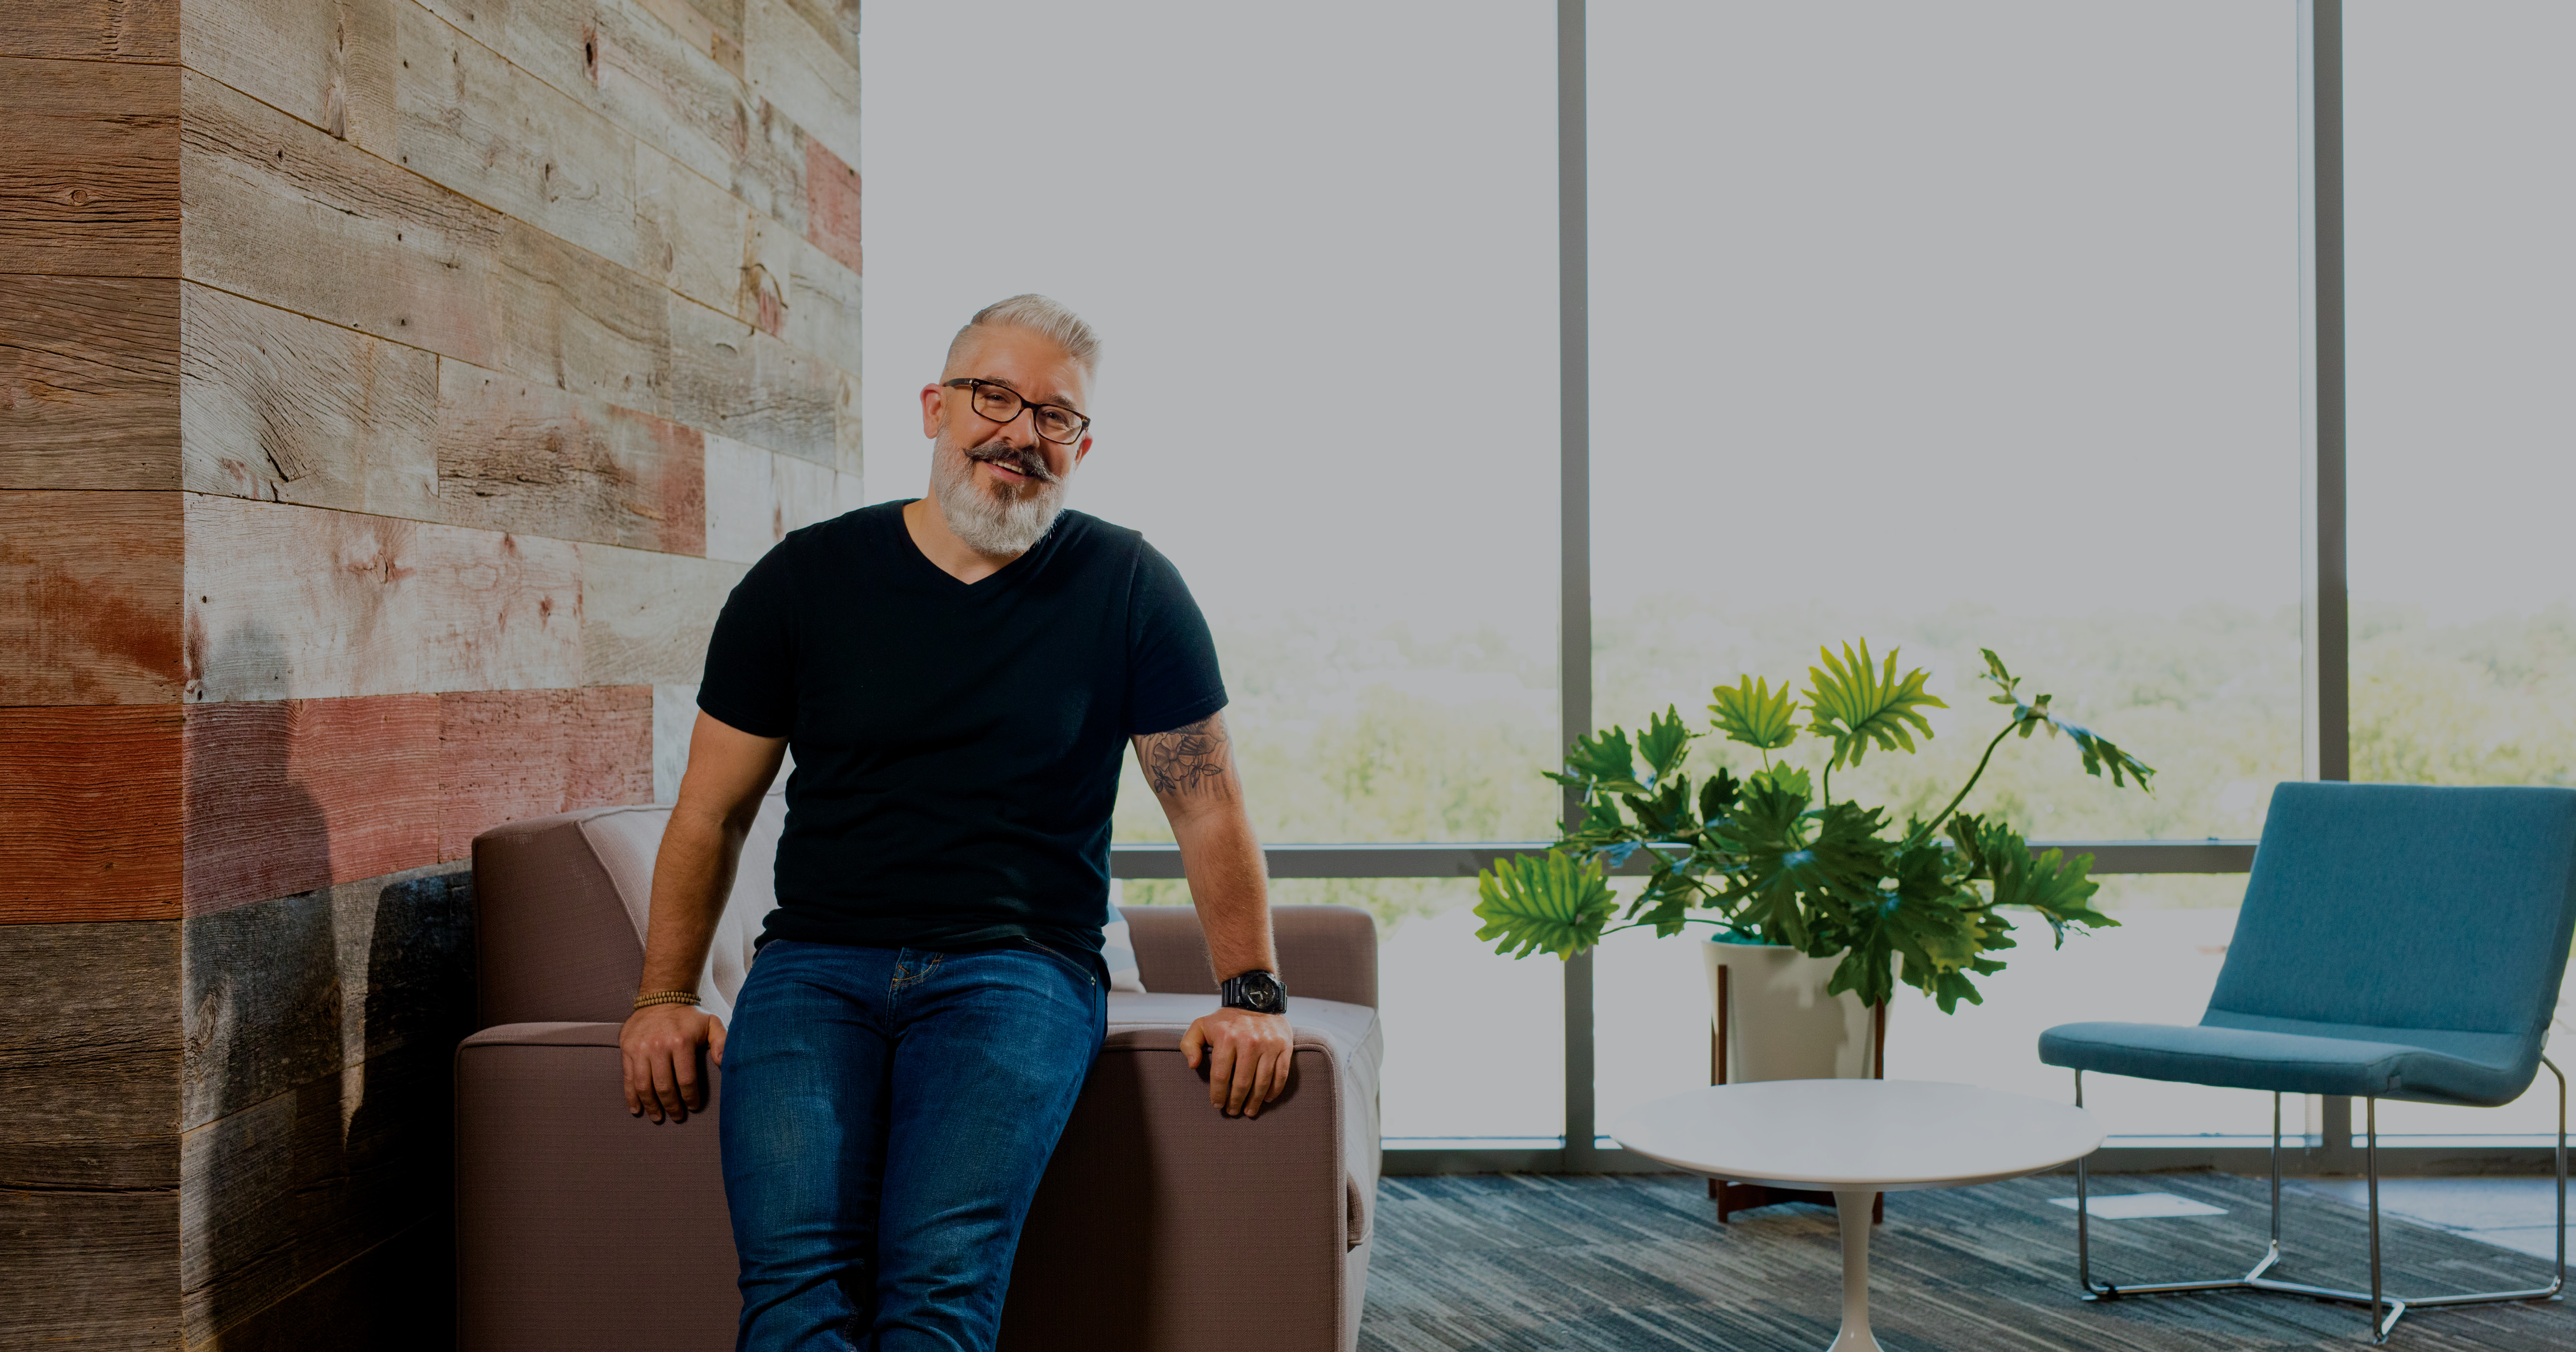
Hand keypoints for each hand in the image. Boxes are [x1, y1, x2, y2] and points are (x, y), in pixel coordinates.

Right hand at [620, 1002, 725, 1122]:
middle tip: (677, 1116)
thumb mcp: (711, 1023)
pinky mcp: (627, 1049)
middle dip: (672, 1106)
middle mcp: (658, 1046)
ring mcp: (640, 1048)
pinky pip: (628, 1078)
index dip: (690, 1097)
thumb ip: (722, 1042)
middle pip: (664, 1087)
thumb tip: (724, 1063)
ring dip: (651, 1106)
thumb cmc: (689, 1017)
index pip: (686, 1080)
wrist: (661, 998)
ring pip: (644, 1086)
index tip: (693, 1107)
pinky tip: (636, 1109)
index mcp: (680, 1042)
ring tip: (658, 1117)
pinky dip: (631, 1097)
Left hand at [1180, 1006, 1293, 1117]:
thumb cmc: (1227, 1018)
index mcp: (1226, 1037)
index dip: (1218, 1094)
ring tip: (1249, 1111)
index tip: (1217, 1105)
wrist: (1256, 997)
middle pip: (1242, 1082)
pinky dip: (1274, 1090)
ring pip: (1262, 1082)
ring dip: (1255, 1101)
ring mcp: (1269, 1044)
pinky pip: (1280, 1074)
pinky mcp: (1284, 1046)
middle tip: (1233, 1111)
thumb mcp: (1201, 1025)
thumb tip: (1193, 1065)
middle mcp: (1249, 1041)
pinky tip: (1267, 1098)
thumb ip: (1190, 1044)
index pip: (1221, 1075)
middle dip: (1236, 1102)